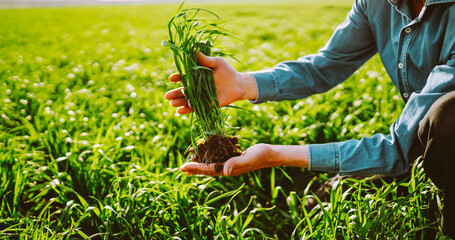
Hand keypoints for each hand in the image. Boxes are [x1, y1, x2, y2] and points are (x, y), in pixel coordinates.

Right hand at [164, 53, 256, 113]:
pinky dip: (187, 110)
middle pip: (182, 90)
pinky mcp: (205, 105)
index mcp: (196, 75)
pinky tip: (180, 111)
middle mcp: (196, 86)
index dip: (177, 78)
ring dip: (179, 102)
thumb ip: (205, 59)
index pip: (184, 77)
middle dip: (174, 93)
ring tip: (172, 104)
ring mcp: (200, 96)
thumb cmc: (227, 72)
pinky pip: (194, 108)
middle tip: (166, 96)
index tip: (171, 78)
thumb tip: (193, 49)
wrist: (238, 85)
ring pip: (186, 100)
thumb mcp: (216, 63)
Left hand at [179, 144, 308, 175]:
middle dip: (194, 168)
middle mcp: (227, 168)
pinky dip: (208, 157)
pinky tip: (203, 153)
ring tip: (188, 164)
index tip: (184, 167)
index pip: (208, 169)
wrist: (270, 154)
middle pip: (206, 169)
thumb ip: (236, 164)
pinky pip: (217, 158)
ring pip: (210, 165)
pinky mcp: (231, 157)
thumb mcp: (248, 158)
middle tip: (180, 168)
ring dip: (199, 164)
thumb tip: (223, 172)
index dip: (195, 168)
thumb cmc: (260, 156)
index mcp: (228, 169)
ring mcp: (229, 163)